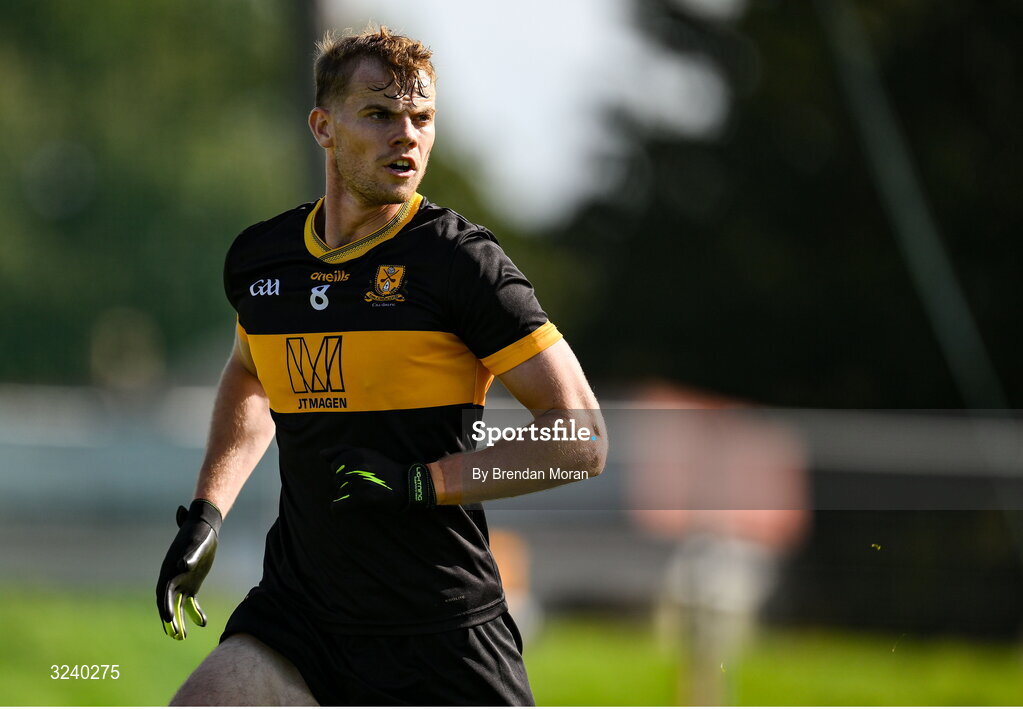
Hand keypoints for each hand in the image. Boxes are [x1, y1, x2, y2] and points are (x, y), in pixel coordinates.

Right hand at [156, 499, 221, 639]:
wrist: (204, 527)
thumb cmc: (198, 534)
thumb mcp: (196, 544)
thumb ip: (189, 556)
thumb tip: (182, 566)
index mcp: (169, 570)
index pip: (163, 593)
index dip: (164, 607)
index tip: (168, 620)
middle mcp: (172, 578)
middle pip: (168, 603)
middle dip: (170, 620)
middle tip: (176, 636)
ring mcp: (181, 582)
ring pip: (177, 606)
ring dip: (179, 621)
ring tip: (182, 638)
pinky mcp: (192, 584)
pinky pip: (190, 602)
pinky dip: (195, 612)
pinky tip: (202, 622)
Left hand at [324, 446, 435, 512]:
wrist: (408, 486)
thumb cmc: (386, 470)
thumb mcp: (368, 453)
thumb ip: (343, 451)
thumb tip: (321, 454)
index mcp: (357, 453)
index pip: (334, 466)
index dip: (344, 472)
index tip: (361, 475)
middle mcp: (357, 465)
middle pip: (335, 480)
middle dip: (346, 484)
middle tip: (366, 486)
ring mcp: (360, 481)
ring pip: (338, 493)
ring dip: (349, 496)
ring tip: (367, 494)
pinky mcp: (363, 497)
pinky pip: (338, 507)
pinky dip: (341, 509)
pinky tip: (353, 506)